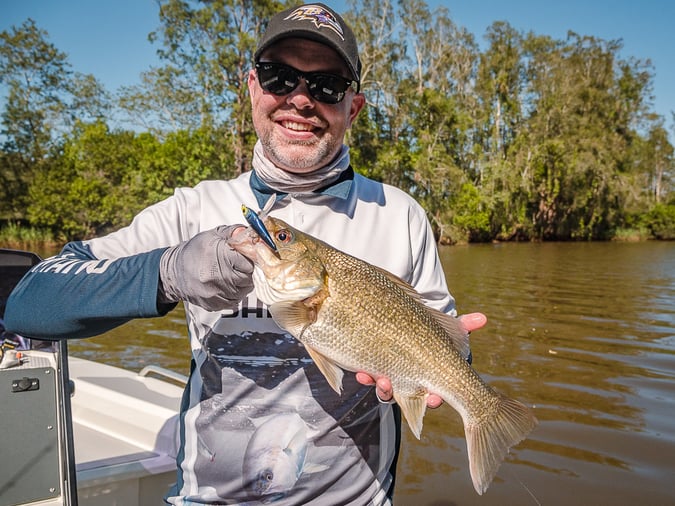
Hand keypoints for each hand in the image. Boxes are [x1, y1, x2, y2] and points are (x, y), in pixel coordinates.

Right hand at [159, 225, 253, 310]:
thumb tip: (251, 233)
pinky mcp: (214, 304)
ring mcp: (214, 293)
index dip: (250, 258)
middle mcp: (215, 276)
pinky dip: (235, 293)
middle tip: (239, 265)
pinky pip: (235, 301)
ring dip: (242, 283)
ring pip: (244, 291)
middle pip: (248, 278)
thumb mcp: (213, 235)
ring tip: (231, 274)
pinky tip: (226, 284)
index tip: (247, 256)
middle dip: (247, 271)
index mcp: (217, 255)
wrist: (174, 272)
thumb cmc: (195, 251)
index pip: (248, 262)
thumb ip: (234, 232)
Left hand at [355, 312, 486, 406]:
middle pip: (405, 396)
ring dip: (380, 386)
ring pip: (385, 390)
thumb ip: (464, 326)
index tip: (432, 398)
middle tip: (392, 386)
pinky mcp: (375, 369)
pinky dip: (365, 376)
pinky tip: (361, 371)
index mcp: (432, 379)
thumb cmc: (433, 332)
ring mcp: (391, 378)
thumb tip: (482, 318)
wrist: (406, 324)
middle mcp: (411, 383)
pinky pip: (370, 378)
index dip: (432, 400)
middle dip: (398, 393)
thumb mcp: (448, 329)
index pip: (434, 397)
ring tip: (376, 378)